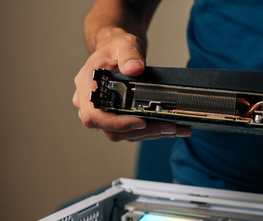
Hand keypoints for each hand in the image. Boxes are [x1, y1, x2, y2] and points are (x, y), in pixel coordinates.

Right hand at [72, 28, 190, 141]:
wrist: (116, 50)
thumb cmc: (115, 47)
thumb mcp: (123, 44)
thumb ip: (129, 54)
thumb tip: (135, 68)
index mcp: (87, 86)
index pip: (94, 115)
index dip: (116, 123)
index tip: (140, 122)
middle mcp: (89, 104)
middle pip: (111, 130)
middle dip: (142, 131)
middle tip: (169, 126)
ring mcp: (102, 114)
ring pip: (123, 134)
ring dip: (150, 133)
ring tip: (175, 128)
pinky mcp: (115, 119)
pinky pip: (130, 131)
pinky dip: (151, 131)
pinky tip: (171, 127)